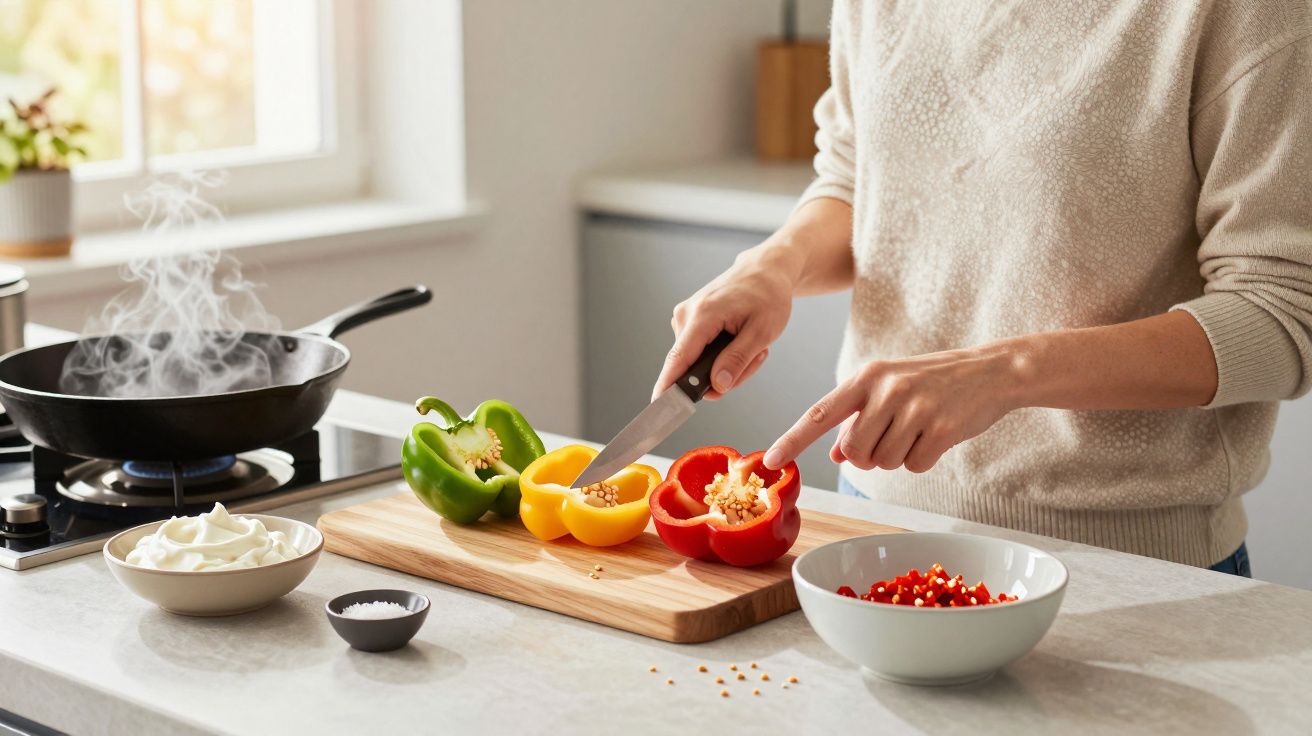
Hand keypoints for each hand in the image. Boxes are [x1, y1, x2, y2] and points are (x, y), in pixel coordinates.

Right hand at [652, 248, 797, 400]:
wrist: (764, 270)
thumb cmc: (767, 295)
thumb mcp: (763, 331)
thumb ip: (737, 360)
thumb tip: (716, 386)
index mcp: (703, 315)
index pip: (678, 359)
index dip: (668, 387)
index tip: (658, 408)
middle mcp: (686, 315)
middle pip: (692, 368)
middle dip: (724, 375)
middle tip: (756, 358)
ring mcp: (684, 318)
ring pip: (698, 363)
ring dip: (726, 365)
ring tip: (751, 345)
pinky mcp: (688, 321)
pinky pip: (699, 353)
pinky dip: (721, 355)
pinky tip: (739, 341)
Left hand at [763, 345, 1024, 472]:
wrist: (992, 370)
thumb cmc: (934, 381)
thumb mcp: (890, 389)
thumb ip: (858, 419)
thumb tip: (835, 453)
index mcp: (867, 377)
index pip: (819, 413)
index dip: (793, 440)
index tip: (770, 461)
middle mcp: (886, 389)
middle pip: (855, 451)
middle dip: (870, 456)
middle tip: (894, 435)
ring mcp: (915, 407)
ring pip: (884, 462)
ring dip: (898, 457)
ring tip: (918, 429)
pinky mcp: (941, 427)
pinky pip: (914, 465)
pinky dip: (923, 459)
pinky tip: (937, 435)